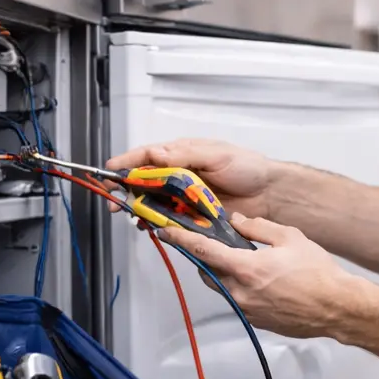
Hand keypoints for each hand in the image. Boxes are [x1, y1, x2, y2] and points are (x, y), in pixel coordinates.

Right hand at [106, 138, 274, 218]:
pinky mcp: (191, 216)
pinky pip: (168, 219)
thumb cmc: (247, 167)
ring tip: (129, 214)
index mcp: (182, 155)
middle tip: (113, 199)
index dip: (127, 163)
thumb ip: (186, 155)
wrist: (268, 194)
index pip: (148, 156)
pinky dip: (156, 222)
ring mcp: (184, 197)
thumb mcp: (217, 155)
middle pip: (144, 181)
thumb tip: (158, 152)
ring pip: (152, 202)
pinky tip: (149, 225)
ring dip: (138, 208)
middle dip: (125, 189)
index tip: (110, 171)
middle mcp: (179, 176)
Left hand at [156, 213, 377, 339]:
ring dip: (224, 274)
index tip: (164, 231)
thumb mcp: (290, 238)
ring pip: (222, 288)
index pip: (202, 251)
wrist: (338, 307)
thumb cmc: (318, 272)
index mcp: (246, 268)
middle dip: (206, 258)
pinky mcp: (256, 321)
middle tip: (217, 245)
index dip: (180, 239)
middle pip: (207, 272)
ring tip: (245, 263)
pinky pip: (239, 301)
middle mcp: (240, 292)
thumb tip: (237, 221)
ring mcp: (247, 310)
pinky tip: (263, 282)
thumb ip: (259, 228)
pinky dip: (241, 289)